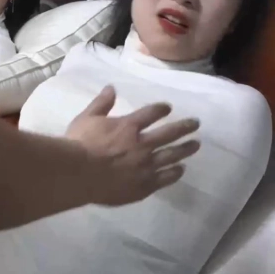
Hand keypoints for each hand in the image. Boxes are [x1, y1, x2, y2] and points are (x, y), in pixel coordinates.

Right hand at [65, 86, 200, 204]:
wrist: (79, 175)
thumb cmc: (79, 145)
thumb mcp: (86, 118)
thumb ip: (101, 104)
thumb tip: (111, 88)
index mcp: (128, 126)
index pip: (151, 113)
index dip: (161, 109)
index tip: (168, 108)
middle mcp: (142, 144)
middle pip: (169, 133)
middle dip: (184, 127)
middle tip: (196, 124)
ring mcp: (146, 166)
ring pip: (172, 155)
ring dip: (185, 149)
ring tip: (196, 145)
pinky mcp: (144, 185)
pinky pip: (165, 178)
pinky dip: (174, 173)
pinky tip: (180, 169)